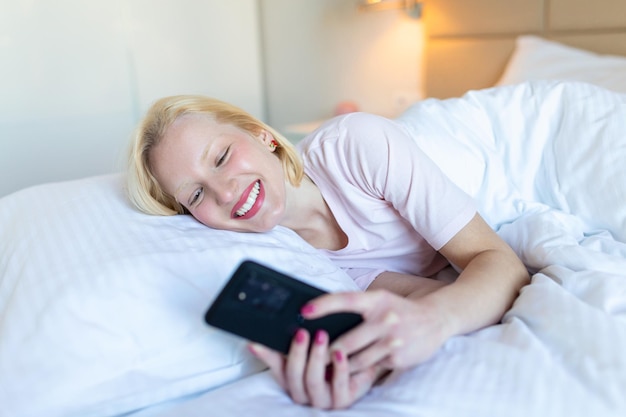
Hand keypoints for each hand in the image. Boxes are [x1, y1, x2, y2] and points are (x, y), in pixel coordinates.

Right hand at [249, 328, 384, 408]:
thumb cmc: (334, 357)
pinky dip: (339, 368)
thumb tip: (272, 326)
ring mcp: (322, 399)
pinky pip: (338, 386)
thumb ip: (293, 340)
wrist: (365, 367)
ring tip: (321, 336)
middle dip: (297, 352)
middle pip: (293, 375)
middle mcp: (304, 392)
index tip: (258, 342)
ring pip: (313, 380)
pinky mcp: (342, 400)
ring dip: (316, 357)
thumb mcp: (312, 347)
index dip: (266, 355)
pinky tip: (340, 352)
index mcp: (293, 379)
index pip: (276, 367)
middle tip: (301, 332)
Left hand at [300, 289, 449, 373]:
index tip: (304, 310)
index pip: (346, 300)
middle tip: (312, 355)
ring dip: (341, 364)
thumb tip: (325, 318)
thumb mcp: (380, 300)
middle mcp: (385, 318)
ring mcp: (392, 340)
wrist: (435, 320)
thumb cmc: (398, 310)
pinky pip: (371, 367)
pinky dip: (360, 369)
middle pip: (347, 341)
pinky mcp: (397, 357)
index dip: (324, 305)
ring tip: (328, 366)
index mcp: (376, 300)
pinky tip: (354, 369)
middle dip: (327, 352)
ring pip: (356, 359)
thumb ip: (358, 308)